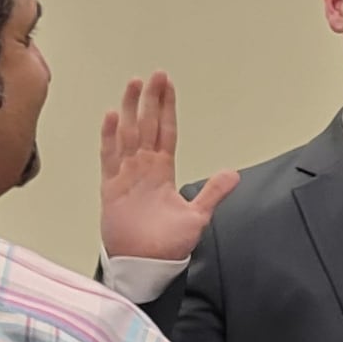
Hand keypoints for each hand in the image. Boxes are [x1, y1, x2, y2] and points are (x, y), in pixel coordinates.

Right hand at [99, 72, 238, 260]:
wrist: (145, 265)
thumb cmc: (168, 246)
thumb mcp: (197, 217)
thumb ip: (213, 193)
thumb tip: (233, 174)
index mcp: (163, 171)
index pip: (165, 131)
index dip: (166, 108)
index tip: (166, 86)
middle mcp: (144, 168)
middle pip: (146, 125)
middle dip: (148, 100)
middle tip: (152, 75)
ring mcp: (126, 175)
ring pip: (127, 134)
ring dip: (129, 110)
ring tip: (132, 86)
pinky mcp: (111, 188)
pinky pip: (109, 157)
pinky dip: (109, 137)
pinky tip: (111, 117)